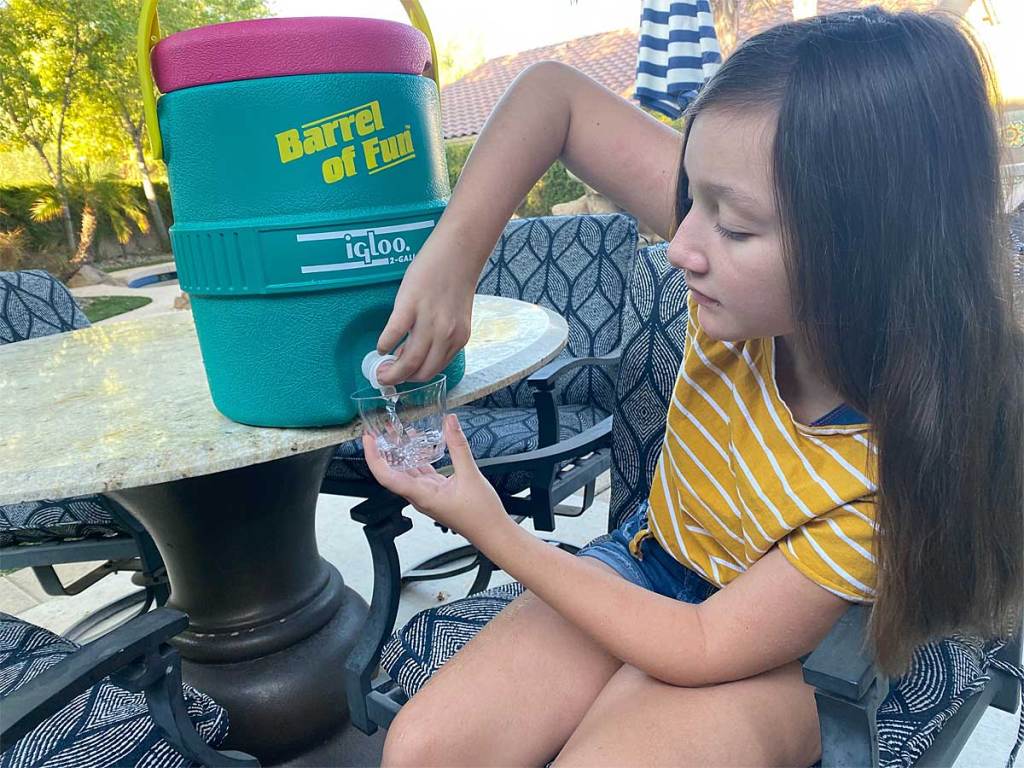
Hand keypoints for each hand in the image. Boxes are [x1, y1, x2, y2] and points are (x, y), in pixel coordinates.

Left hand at [362, 414, 509, 542]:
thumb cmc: (481, 515)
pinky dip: (417, 459)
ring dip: (400, 454)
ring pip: (406, 472)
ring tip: (396, 433)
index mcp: (421, 496)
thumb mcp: (471, 475)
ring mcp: (427, 495)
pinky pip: (420, 474)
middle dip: (384, 450)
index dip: (374, 457)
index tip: (368, 440)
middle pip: (392, 472)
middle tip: (380, 430)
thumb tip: (450, 422)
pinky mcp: (436, 492)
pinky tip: (420, 446)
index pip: (387, 477)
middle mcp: (420, 496)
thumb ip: (458, 446)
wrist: (493, 532)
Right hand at [375, 241, 474, 384]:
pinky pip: (394, 334)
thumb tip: (411, 350)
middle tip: (386, 376)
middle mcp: (446, 335)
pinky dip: (384, 344)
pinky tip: (380, 346)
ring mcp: (429, 321)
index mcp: (458, 338)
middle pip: (421, 372)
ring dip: (390, 371)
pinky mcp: (411, 305)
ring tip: (379, 370)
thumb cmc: (456, 281)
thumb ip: (440, 335)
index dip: (415, 376)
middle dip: (400, 379)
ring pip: (408, 361)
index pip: (434, 370)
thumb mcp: (455, 316)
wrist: (458, 253)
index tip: (403, 372)